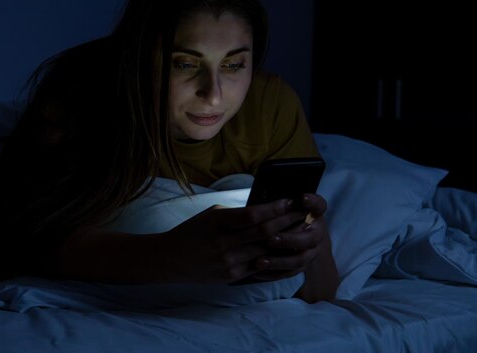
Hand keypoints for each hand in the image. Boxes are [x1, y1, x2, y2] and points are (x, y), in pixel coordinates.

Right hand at [159, 198, 309, 282]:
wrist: (171, 259)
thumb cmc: (193, 232)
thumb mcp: (211, 215)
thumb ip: (237, 214)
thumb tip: (266, 210)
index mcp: (218, 222)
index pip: (252, 215)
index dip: (274, 208)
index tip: (290, 201)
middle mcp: (224, 243)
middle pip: (264, 232)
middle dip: (287, 221)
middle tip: (304, 213)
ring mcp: (229, 262)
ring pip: (265, 250)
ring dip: (286, 240)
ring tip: (302, 230)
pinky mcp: (232, 276)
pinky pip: (259, 266)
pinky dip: (275, 257)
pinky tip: (288, 250)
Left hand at [247, 193, 337, 301]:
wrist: (296, 234)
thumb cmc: (283, 214)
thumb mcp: (283, 205)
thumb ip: (279, 203)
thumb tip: (269, 198)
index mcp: (314, 214)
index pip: (319, 205)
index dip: (312, 202)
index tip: (302, 197)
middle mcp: (317, 233)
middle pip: (310, 239)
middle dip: (289, 239)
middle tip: (270, 238)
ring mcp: (311, 252)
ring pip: (299, 260)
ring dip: (279, 261)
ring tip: (259, 261)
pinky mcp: (301, 266)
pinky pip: (289, 273)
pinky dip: (273, 273)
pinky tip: (256, 271)